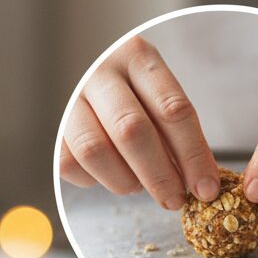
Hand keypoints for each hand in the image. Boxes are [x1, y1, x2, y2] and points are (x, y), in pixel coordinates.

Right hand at [61, 35, 218, 209]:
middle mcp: (100, 73)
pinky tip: (109, 174)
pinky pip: (69, 164)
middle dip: (159, 175)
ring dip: (124, 180)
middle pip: (131, 131)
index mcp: (137, 57)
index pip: (172, 110)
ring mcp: (69, 98)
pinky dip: (94, 180)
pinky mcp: (52, 126)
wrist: (77, 64)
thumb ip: (173, 128)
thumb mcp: (156, 90)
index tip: (205, 188)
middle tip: (174, 200)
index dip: (193, 155)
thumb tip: (196, 181)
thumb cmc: (130, 87)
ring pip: (94, 150)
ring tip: (139, 186)